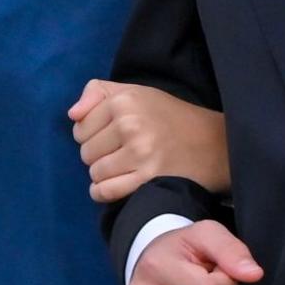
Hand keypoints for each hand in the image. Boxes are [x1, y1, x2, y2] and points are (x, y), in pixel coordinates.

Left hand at [68, 80, 229, 201]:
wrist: (212, 144)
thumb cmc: (169, 117)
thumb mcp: (137, 92)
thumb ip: (99, 93)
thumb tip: (72, 114)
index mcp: (125, 99)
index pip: (80, 127)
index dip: (92, 133)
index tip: (110, 135)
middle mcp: (130, 123)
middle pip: (85, 152)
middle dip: (98, 154)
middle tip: (121, 151)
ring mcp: (139, 152)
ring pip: (94, 172)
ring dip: (103, 174)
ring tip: (124, 167)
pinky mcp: (146, 178)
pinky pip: (105, 191)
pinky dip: (104, 192)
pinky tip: (118, 184)